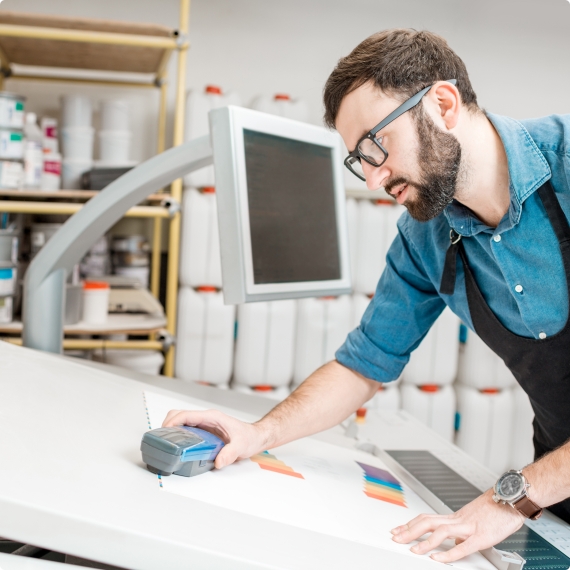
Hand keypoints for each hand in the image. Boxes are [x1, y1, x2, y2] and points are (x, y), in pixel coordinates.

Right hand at [162, 409, 266, 468]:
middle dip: (167, 424)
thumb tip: (218, 462)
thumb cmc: (249, 437)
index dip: (173, 421)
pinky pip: (185, 429)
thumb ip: (230, 453)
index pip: (187, 415)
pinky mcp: (203, 431)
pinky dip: (177, 434)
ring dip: (171, 429)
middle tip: (162, 440)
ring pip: (180, 421)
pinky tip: (176, 446)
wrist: (256, 437)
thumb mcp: (241, 446)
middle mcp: (206, 418)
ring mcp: (204, 424)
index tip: (165, 431)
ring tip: (166, 444)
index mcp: (212, 417)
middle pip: (179, 414)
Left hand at [390, 489, 525, 562]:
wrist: (513, 499)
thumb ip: (462, 531)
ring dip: (424, 541)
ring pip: (441, 531)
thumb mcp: (474, 520)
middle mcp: (459, 519)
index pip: (427, 518)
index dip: (410, 524)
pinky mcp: (482, 536)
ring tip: (413, 550)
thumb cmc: (497, 509)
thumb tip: (455, 542)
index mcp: (456, 517)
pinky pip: (463, 546)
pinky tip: (438, 559)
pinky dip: (449, 553)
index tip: (398, 530)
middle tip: (395, 538)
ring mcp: (469, 526)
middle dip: (409, 530)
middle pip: (427, 522)